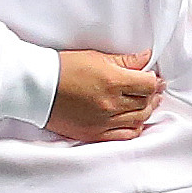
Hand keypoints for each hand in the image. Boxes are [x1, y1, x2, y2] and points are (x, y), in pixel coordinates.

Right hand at [43, 49, 164, 142]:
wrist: (37, 88)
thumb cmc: (63, 68)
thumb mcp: (96, 56)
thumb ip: (125, 60)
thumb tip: (147, 59)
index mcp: (112, 81)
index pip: (148, 84)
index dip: (154, 80)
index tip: (153, 77)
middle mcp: (110, 104)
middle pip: (145, 102)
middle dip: (151, 94)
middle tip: (152, 89)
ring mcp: (103, 122)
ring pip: (138, 120)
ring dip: (145, 111)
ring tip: (144, 103)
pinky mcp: (94, 134)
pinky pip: (125, 135)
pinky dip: (134, 128)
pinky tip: (135, 120)